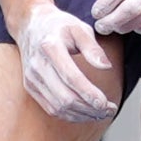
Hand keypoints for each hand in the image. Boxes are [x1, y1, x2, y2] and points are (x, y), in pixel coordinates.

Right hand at [15, 5, 121, 123]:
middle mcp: (38, 65)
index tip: (107, 104)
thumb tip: (106, 67)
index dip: (89, 94)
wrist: (31, 25)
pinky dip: (69, 115)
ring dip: (82, 115)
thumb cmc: (59, 25)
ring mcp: (31, 78)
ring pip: (58, 107)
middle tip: (110, 110)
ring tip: (101, 113)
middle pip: (65, 97)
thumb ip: (93, 48)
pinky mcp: (30, 87)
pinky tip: (85, 113)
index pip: (71, 77)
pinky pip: (50, 108)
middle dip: (89, 108)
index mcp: (50, 47)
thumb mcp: (79, 28)